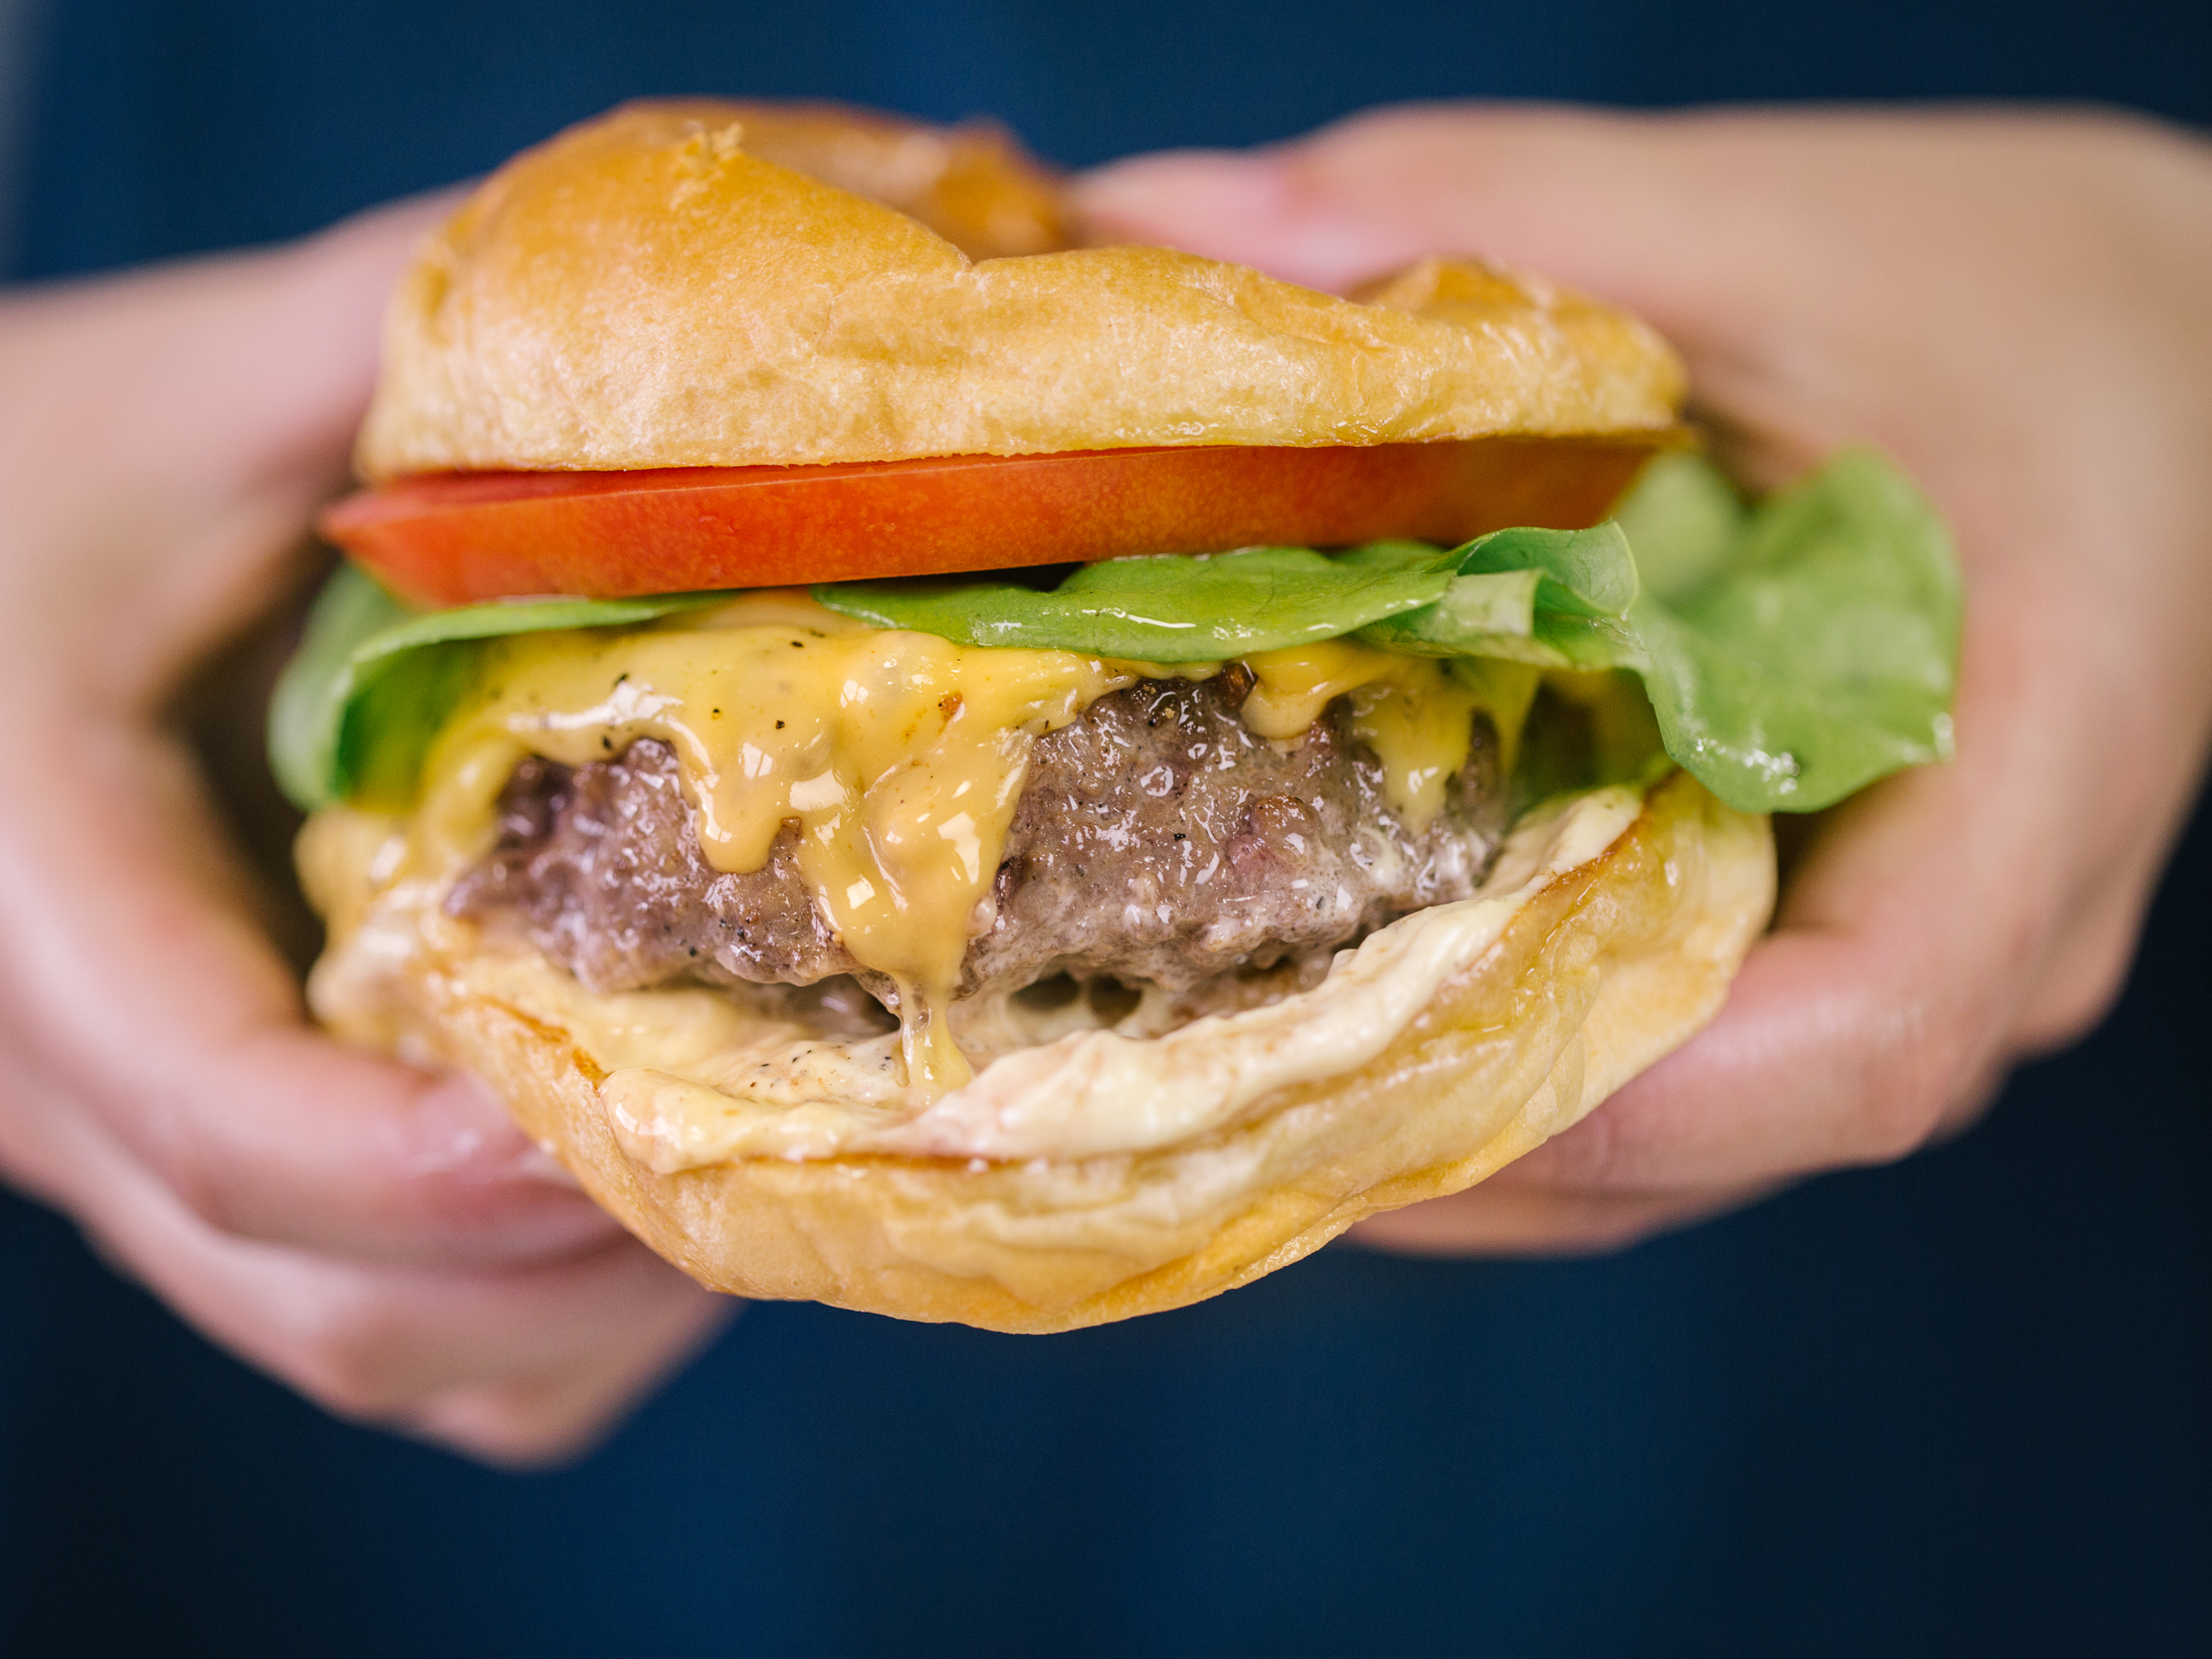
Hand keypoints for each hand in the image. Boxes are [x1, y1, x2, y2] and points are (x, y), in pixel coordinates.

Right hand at [0, 207, 729, 1461]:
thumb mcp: (179, 388)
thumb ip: (393, 335)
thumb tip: (686, 320)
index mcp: (36, 899)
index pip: (221, 1116)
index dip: (442, 1160)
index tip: (651, 1095)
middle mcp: (86, 1095)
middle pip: (342, 1308)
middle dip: (594, 1256)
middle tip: (815, 1117)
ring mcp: (158, 1170)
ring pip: (395, 1358)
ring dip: (609, 1300)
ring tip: (791, 1148)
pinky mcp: (232, 1184)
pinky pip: (415, 1342)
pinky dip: (570, 1309)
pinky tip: (686, 1158)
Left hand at [1081, 107, 2211, 1250]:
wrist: (2185, 337)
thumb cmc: (2021, 290)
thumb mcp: (1772, 222)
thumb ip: (1487, 211)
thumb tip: (1158, 215)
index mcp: (2038, 767)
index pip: (1859, 1038)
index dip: (1615, 1102)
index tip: (1372, 1064)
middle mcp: (1997, 926)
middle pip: (1726, 1130)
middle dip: (1462, 1127)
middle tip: (1201, 1072)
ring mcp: (1932, 954)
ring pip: (1691, 1136)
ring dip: (1467, 1125)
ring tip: (1230, 1061)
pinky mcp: (1856, 934)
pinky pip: (1687, 1067)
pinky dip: (1517, 1057)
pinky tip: (1350, 989)